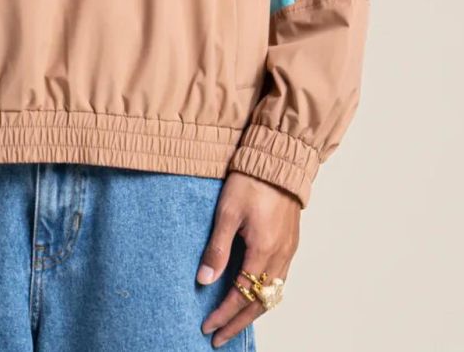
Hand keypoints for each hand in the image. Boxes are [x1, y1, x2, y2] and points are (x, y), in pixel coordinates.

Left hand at [196, 171, 300, 347]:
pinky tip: (254, 297)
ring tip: (234, 323)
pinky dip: (266, 296)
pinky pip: (280, 281)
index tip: (207, 327)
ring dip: (253, 312)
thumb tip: (204, 280)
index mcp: (263, 250)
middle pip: (259, 303)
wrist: (278, 161)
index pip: (242, 295)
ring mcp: (288, 251)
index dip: (224, 314)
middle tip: (219, 337)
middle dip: (238, 323)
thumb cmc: (251, 181)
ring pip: (272, 295)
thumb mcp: (227, 212)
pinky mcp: (291, 244)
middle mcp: (280, 256)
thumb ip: (217, 249)